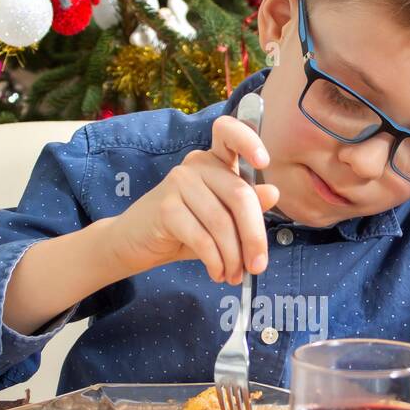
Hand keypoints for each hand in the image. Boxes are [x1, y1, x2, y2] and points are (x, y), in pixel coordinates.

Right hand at [109, 113, 280, 285]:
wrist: (136, 242)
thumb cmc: (185, 228)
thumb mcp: (223, 219)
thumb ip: (247, 207)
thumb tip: (273, 193)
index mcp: (215, 161)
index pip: (229, 133)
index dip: (250, 141)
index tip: (265, 163)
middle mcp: (197, 164)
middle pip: (240, 196)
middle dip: (254, 238)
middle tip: (257, 267)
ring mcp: (179, 183)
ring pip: (222, 223)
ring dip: (233, 257)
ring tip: (234, 276)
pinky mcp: (166, 208)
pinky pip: (202, 238)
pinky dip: (215, 261)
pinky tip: (217, 273)